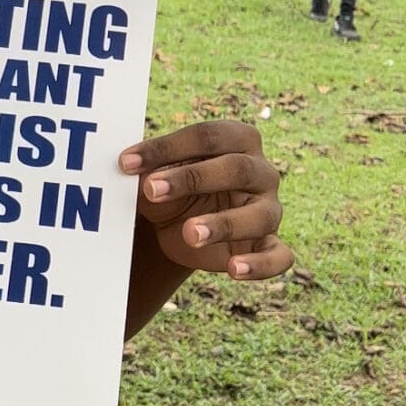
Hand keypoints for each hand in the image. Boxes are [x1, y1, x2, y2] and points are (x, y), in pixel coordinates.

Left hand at [119, 122, 291, 283]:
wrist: (176, 224)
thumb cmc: (170, 187)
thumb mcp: (156, 174)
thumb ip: (149, 169)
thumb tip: (129, 167)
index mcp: (238, 139)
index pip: (208, 136)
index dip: (166, 147)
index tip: (127, 162)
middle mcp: (261, 171)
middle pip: (236, 168)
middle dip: (192, 178)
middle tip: (151, 191)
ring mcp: (269, 209)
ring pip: (259, 215)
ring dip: (224, 225)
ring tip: (189, 234)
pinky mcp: (269, 245)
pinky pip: (278, 256)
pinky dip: (260, 265)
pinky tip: (234, 270)